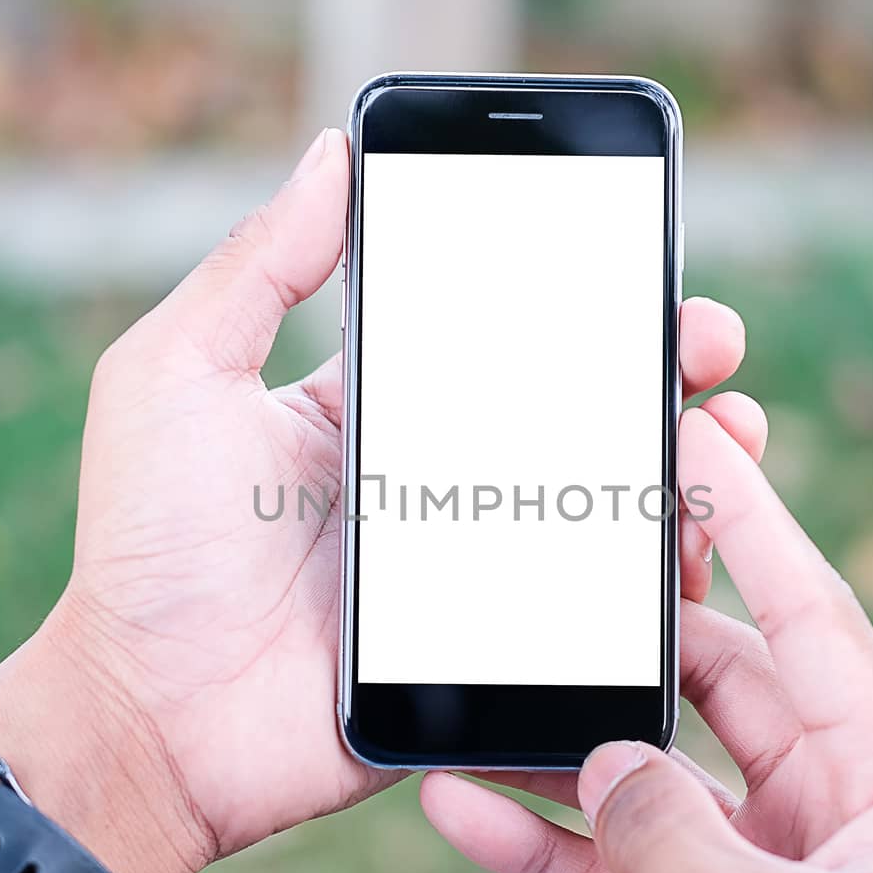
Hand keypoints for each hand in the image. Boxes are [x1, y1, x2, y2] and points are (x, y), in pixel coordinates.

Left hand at [0, 128, 749, 872]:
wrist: (151, 719)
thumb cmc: (147, 547)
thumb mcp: (177, 376)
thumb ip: (254, 268)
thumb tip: (329, 153)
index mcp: (373, 409)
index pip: (498, 339)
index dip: (574, 301)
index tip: (639, 262)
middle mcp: (432, 482)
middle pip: (572, 417)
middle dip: (656, 373)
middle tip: (709, 348)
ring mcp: (468, 571)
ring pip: (601, 511)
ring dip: (678, 471)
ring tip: (726, 442)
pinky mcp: (488, 651)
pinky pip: (589, 616)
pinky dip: (651, 589)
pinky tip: (688, 557)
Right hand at [422, 397, 872, 872]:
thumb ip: (670, 839)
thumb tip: (602, 760)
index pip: (811, 617)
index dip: (754, 518)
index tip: (696, 432)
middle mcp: (822, 806)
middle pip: (716, 679)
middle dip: (634, 629)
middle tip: (563, 550)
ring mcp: (750, 863)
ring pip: (646, 766)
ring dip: (565, 740)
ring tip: (486, 688)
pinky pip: (603, 858)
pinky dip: (534, 835)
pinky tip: (455, 807)